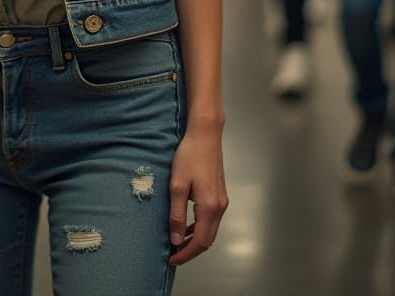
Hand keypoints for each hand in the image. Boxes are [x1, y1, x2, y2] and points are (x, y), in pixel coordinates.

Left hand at [168, 124, 227, 266]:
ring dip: (196, 239)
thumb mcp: (177, 185)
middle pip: (208, 239)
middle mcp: (220, 207)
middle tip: (174, 254)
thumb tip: (176, 239)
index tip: (172, 259)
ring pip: (210, 230)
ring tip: (178, 243)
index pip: (200, 241)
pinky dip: (200, 227)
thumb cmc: (189, 155)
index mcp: (210, 207)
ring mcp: (222, 200)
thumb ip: (177, 214)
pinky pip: (211, 219)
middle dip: (191, 250)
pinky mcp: (219, 194)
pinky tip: (188, 226)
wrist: (205, 135)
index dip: (186, 254)